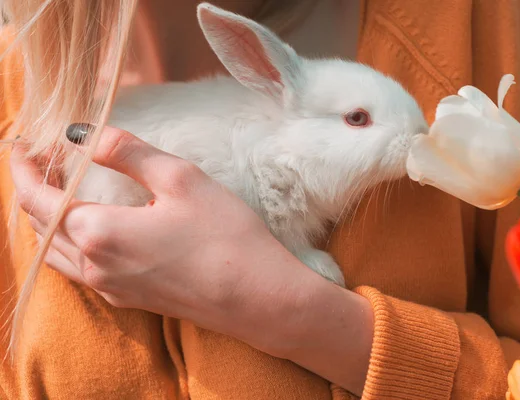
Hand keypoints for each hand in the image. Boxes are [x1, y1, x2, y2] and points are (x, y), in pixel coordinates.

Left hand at [10, 126, 373, 395]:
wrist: (256, 298)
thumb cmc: (224, 235)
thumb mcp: (179, 179)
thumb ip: (126, 152)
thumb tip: (84, 134)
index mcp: (98, 232)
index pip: (37, 197)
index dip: (23, 168)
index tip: (19, 145)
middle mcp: (94, 265)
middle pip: (41, 225)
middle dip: (33, 190)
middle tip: (40, 161)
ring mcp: (110, 287)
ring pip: (56, 250)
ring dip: (48, 218)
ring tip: (58, 191)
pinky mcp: (130, 298)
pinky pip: (79, 268)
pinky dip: (68, 241)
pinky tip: (87, 227)